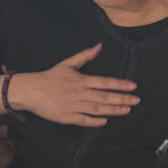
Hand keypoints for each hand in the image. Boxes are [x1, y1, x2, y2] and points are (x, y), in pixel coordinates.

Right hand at [7, 43, 138, 126]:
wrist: (31, 90)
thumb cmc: (50, 77)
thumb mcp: (68, 63)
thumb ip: (85, 55)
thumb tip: (100, 46)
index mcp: (81, 80)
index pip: (104, 82)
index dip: (120, 84)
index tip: (133, 86)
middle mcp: (79, 93)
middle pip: (104, 97)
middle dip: (122, 99)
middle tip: (136, 100)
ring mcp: (73, 106)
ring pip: (97, 109)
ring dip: (113, 110)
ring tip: (127, 110)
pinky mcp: (66, 117)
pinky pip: (83, 120)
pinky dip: (95, 121)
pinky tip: (105, 121)